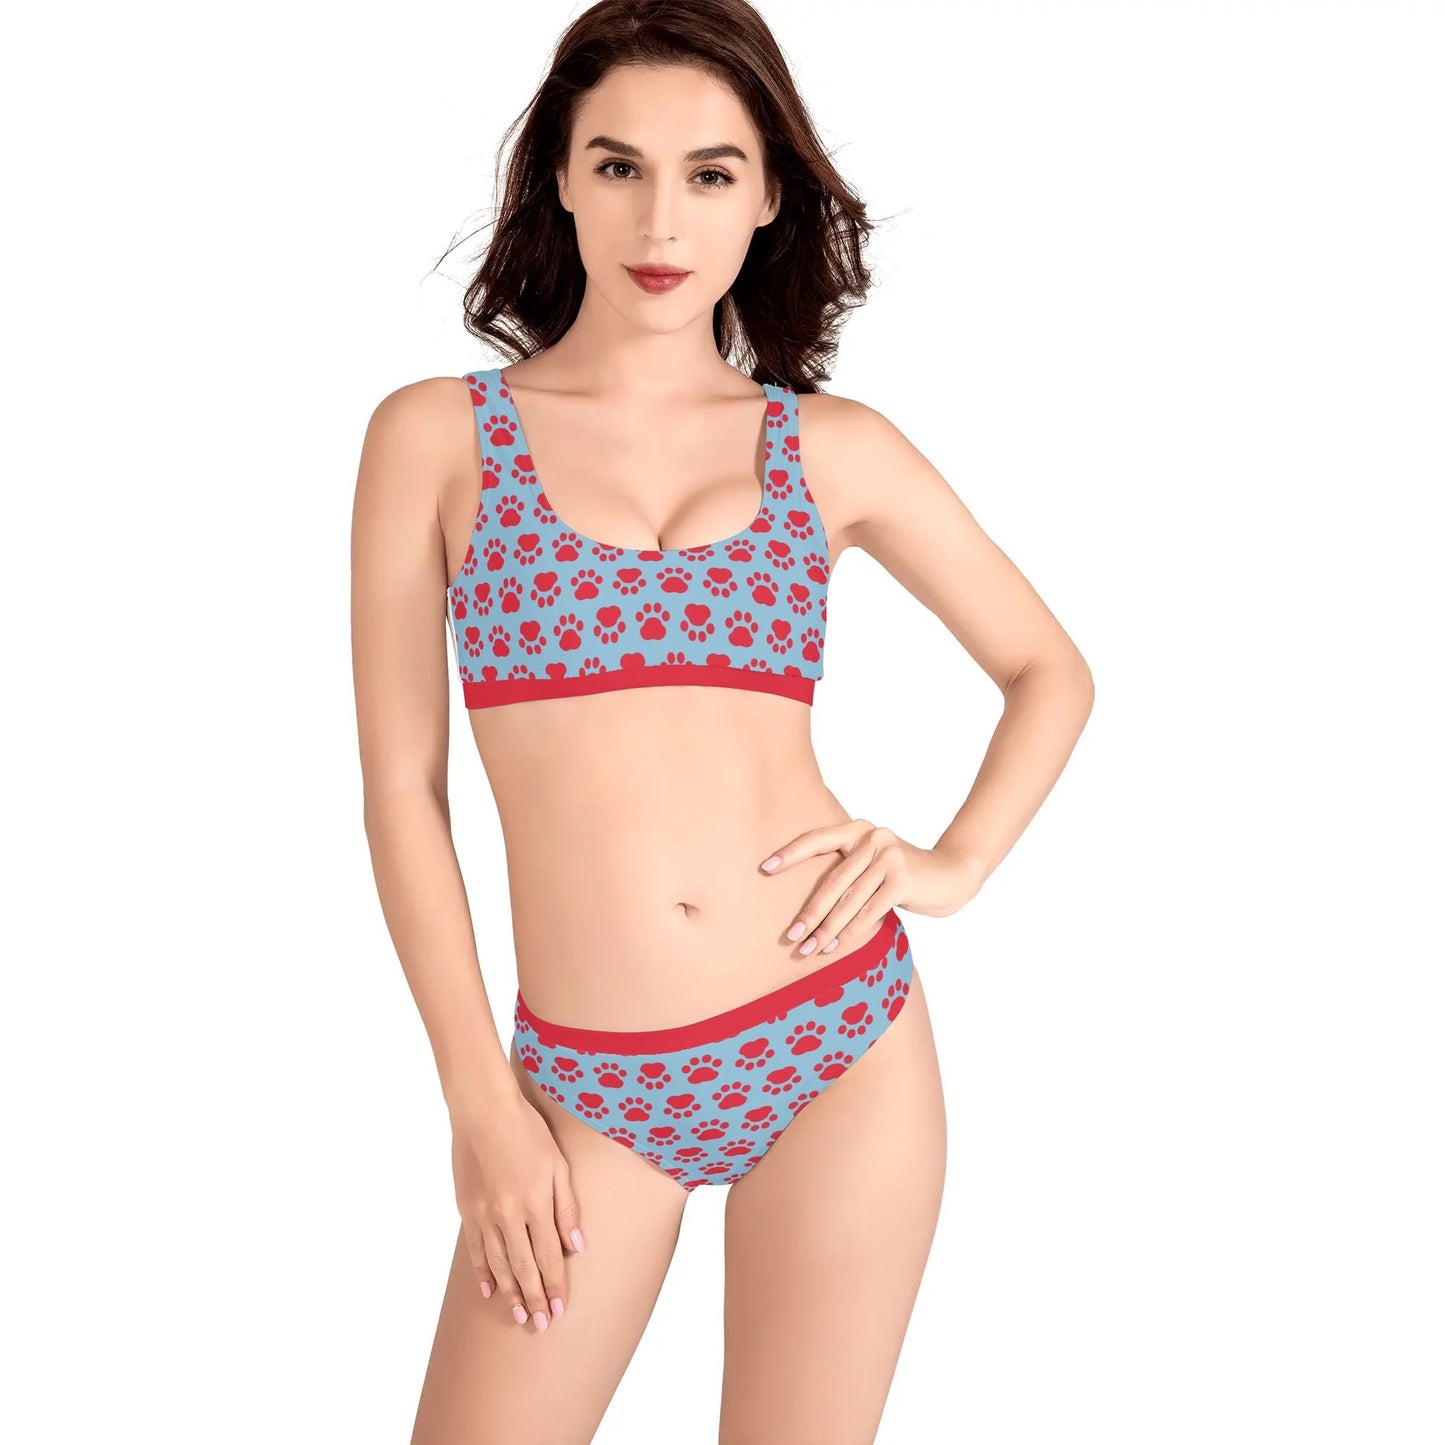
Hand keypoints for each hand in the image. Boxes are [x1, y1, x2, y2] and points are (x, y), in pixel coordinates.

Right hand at [450, 1089, 584, 1333]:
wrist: (483, 1111)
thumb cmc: (528, 1131)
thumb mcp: (558, 1164)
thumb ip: (567, 1206)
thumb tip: (577, 1246)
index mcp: (536, 1203)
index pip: (550, 1255)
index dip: (556, 1284)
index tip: (561, 1309)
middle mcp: (509, 1215)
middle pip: (524, 1267)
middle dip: (534, 1298)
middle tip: (541, 1325)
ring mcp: (484, 1215)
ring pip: (498, 1264)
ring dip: (510, 1293)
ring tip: (518, 1316)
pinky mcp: (467, 1210)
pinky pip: (476, 1250)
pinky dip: (483, 1273)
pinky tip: (490, 1290)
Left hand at [758, 818, 980, 958]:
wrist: (953, 875)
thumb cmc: (905, 876)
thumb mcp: (875, 865)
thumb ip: (849, 871)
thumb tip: (809, 907)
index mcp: (858, 829)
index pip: (818, 839)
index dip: (791, 853)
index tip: (764, 868)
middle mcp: (872, 837)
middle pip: (832, 880)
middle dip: (809, 912)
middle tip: (790, 936)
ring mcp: (889, 856)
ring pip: (849, 900)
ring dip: (827, 929)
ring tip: (808, 949)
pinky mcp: (902, 878)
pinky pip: (869, 911)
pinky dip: (850, 932)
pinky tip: (835, 946)